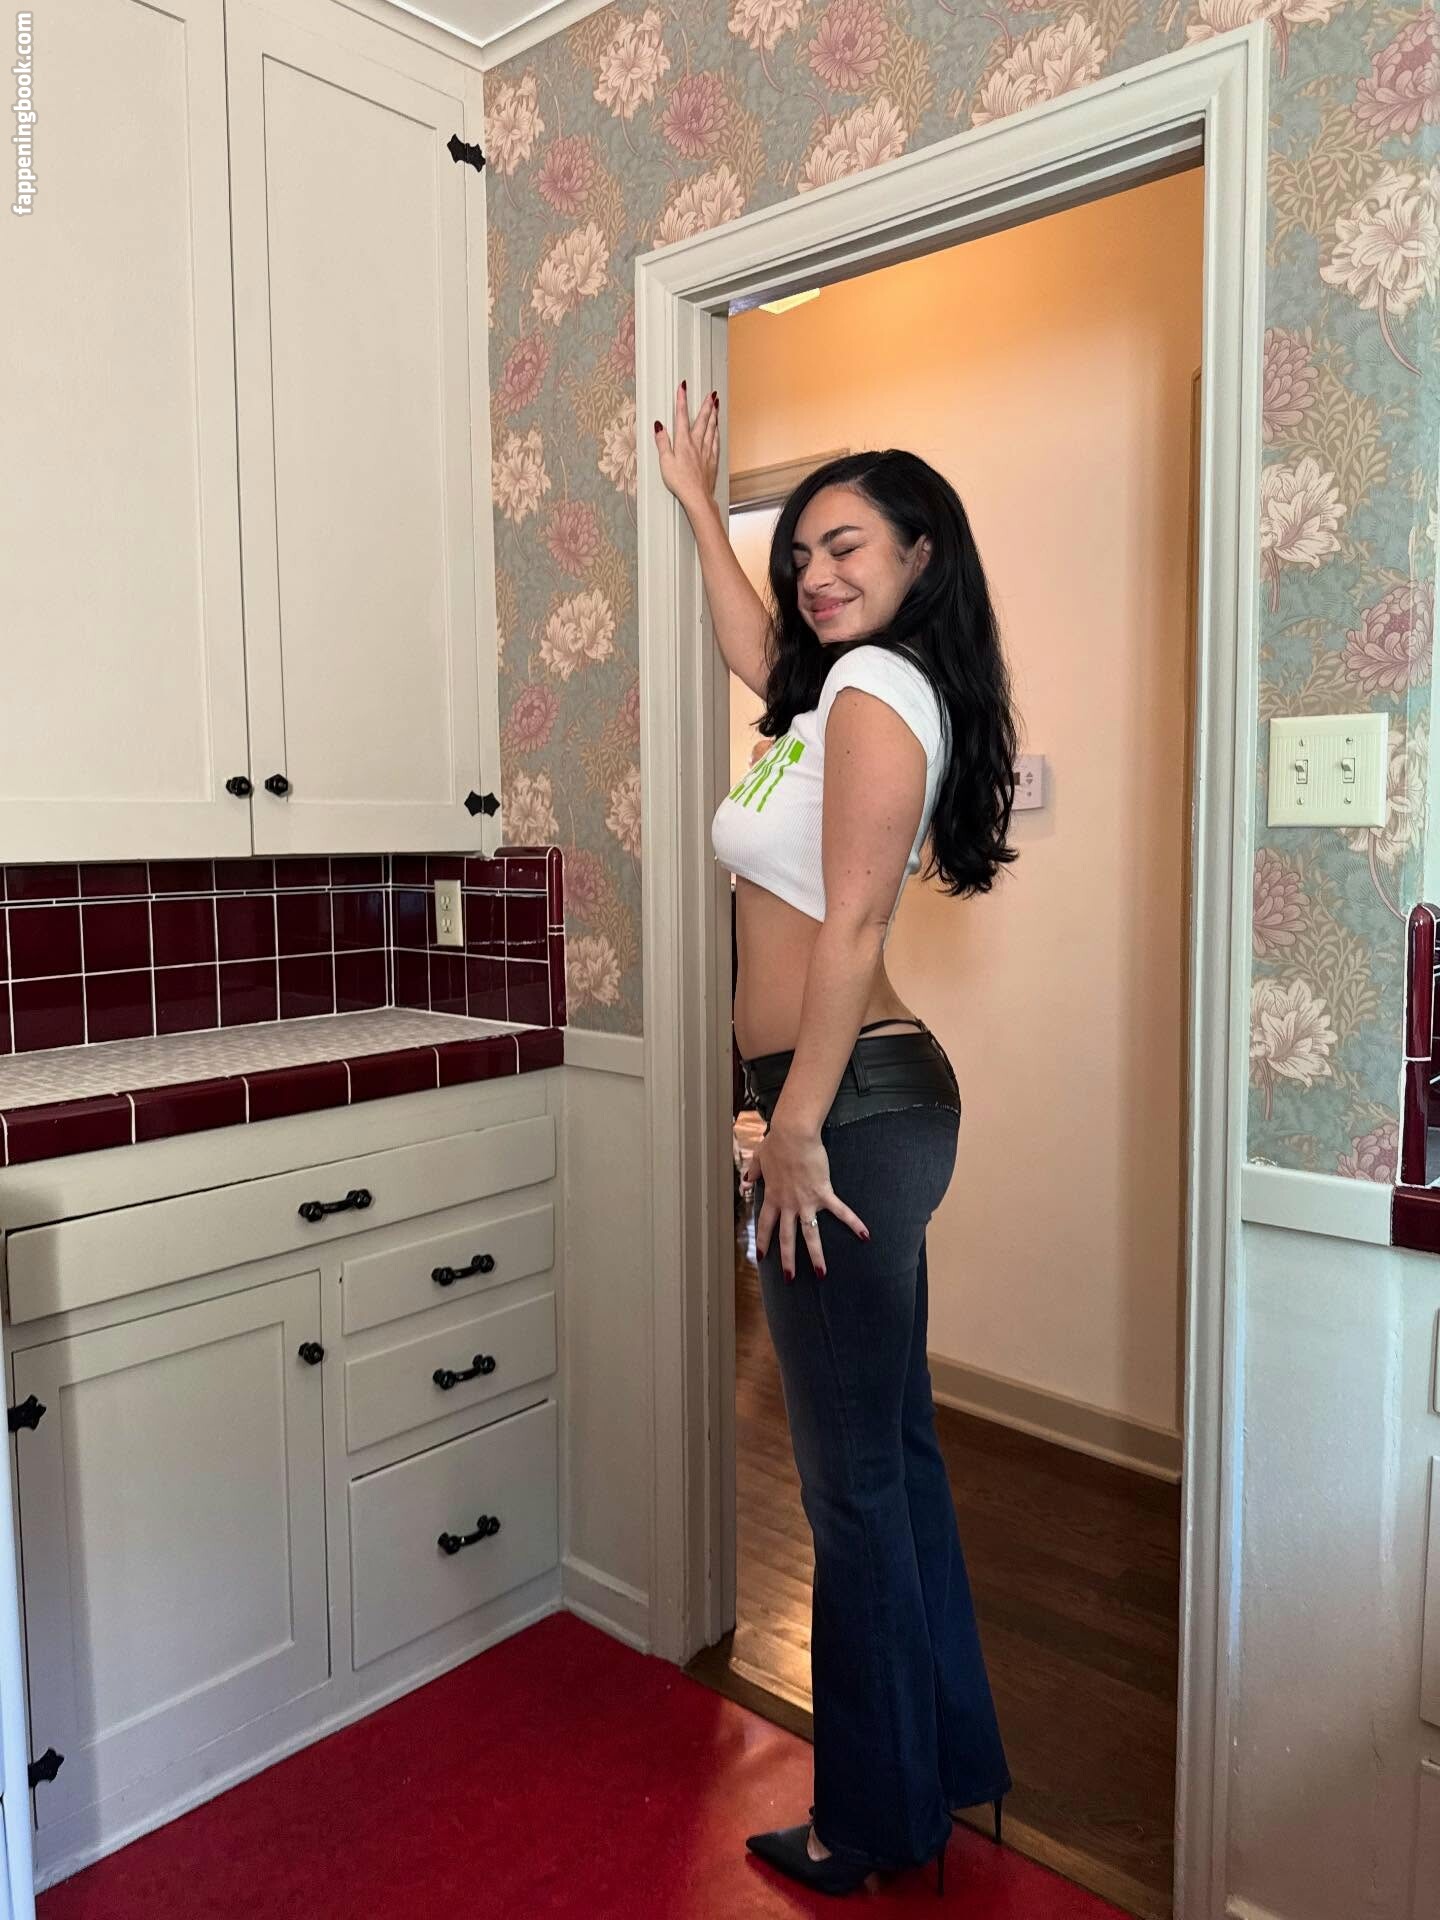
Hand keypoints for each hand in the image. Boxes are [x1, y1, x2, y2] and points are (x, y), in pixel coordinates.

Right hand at [653, 380, 718, 517]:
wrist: (697, 496)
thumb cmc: (681, 482)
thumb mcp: (665, 462)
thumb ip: (662, 442)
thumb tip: (659, 426)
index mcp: (683, 442)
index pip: (681, 416)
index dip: (682, 400)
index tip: (683, 387)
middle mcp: (697, 444)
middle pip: (702, 419)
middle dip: (705, 405)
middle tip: (710, 394)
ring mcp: (706, 451)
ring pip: (711, 428)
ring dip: (713, 415)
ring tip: (716, 404)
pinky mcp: (712, 460)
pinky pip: (715, 441)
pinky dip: (716, 432)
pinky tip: (717, 429)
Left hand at [746, 1120, 868, 1281]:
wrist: (793, 1135)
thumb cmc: (776, 1143)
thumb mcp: (760, 1158)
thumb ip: (754, 1172)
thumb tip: (747, 1180)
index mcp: (773, 1196)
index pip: (766, 1225)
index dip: (764, 1242)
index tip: (762, 1257)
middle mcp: (789, 1204)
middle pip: (787, 1238)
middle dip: (788, 1260)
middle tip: (790, 1279)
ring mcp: (806, 1201)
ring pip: (810, 1234)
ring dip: (816, 1255)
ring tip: (821, 1274)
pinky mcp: (823, 1193)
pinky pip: (840, 1211)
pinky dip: (853, 1223)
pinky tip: (865, 1235)